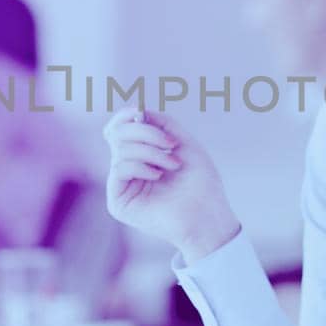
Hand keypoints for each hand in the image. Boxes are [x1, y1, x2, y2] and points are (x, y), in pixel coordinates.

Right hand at [102, 109, 239, 260]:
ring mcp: (121, 186)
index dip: (124, 116)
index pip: (118, 130)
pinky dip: (141, 165)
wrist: (208, 215)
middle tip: (171, 144)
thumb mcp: (184, 143)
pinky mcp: (118, 202)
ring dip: (151, 151)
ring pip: (120, 149)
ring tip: (173, 164)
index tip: (139, 110)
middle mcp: (127, 169)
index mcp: (140, 156)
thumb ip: (162, 124)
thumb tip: (138, 111)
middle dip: (146, 132)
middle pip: (117, 134)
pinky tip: (158, 175)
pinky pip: (119, 167)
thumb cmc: (201, 183)